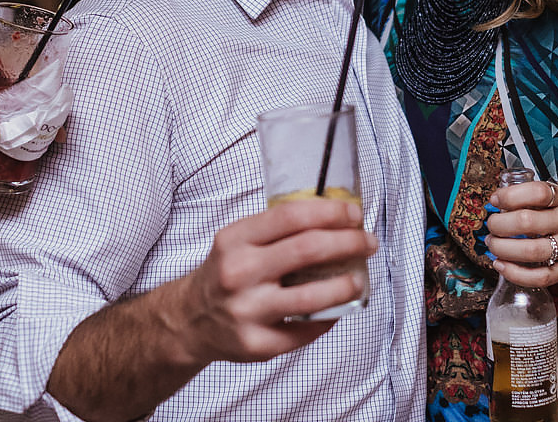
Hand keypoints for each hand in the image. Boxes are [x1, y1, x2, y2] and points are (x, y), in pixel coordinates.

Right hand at [179, 198, 375, 361]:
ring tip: (359, 280)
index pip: (291, 216)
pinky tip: (338, 309)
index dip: (331, 213)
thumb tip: (335, 218)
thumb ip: (277, 229)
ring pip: (311, 297)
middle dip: (348, 243)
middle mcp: (239, 273)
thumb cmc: (225, 273)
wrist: (190, 319)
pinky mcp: (257, 344)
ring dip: (345, 286)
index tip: (354, 215)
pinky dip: (328, 319)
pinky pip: (305, 331)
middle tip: (368, 243)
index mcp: (236, 240)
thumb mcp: (238, 241)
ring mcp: (248, 311)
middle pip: (307, 250)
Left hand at [484, 179, 557, 286]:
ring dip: (501, 248)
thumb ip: (538, 198)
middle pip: (526, 222)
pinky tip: (501, 265)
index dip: (509, 195)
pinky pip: (539, 276)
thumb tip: (500, 199)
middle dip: (498, 224)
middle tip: (491, 226)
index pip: (536, 192)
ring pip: (529, 251)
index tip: (495, 200)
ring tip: (492, 244)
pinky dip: (514, 273)